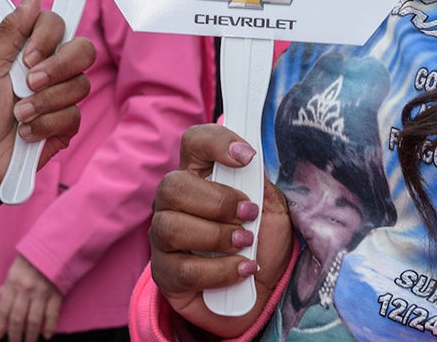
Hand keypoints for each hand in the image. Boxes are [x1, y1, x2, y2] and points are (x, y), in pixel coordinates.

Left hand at [0, 0, 94, 190]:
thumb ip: (10, 30)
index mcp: (28, 49)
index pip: (58, 24)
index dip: (48, 37)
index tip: (27, 56)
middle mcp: (49, 69)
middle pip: (83, 49)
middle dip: (58, 67)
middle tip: (29, 83)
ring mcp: (59, 97)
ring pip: (80, 85)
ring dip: (44, 102)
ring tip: (19, 114)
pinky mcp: (65, 125)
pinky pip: (74, 115)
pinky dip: (46, 124)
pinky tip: (26, 132)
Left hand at [0, 255, 62, 341]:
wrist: (54, 247)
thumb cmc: (31, 258)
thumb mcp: (14, 269)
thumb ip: (6, 285)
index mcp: (13, 283)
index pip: (3, 309)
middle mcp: (26, 290)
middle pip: (17, 318)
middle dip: (14, 335)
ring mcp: (42, 293)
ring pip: (34, 320)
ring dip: (30, 335)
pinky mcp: (57, 294)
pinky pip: (52, 315)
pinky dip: (49, 327)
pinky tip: (47, 336)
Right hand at [149, 124, 291, 337]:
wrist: (260, 295)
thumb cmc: (262, 246)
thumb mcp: (273, 211)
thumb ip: (261, 186)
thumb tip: (253, 165)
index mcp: (201, 177)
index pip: (194, 143)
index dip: (217, 143)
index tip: (246, 157)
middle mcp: (174, 203)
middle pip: (173, 185)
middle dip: (217, 201)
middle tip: (248, 214)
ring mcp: (163, 238)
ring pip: (171, 226)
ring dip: (217, 236)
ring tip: (245, 245)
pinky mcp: (165, 273)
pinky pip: (183, 269)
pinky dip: (220, 270)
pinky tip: (242, 270)